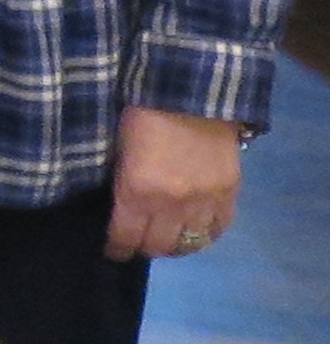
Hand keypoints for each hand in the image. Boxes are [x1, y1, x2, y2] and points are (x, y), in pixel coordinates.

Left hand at [107, 106, 242, 260]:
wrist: (191, 92)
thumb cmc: (142, 113)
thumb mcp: (118, 149)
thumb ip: (122, 182)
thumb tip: (118, 208)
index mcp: (137, 191)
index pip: (125, 237)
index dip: (117, 249)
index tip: (114, 251)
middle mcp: (171, 205)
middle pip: (158, 246)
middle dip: (144, 248)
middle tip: (139, 243)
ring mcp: (204, 201)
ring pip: (190, 243)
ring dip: (176, 245)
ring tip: (167, 240)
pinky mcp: (229, 193)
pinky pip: (218, 229)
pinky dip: (206, 235)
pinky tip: (195, 230)